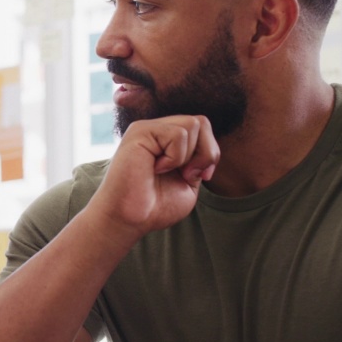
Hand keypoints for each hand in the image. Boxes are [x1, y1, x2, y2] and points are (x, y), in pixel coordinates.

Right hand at [93, 115, 218, 238]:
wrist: (130, 219)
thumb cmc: (154, 207)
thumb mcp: (189, 183)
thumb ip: (201, 161)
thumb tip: (212, 147)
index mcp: (168, 141)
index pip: (203, 128)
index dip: (210, 152)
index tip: (198, 177)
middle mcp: (157, 130)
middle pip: (201, 122)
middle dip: (205, 153)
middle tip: (187, 175)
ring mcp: (148, 129)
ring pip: (191, 124)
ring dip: (188, 156)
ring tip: (167, 172)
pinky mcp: (140, 131)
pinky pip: (177, 134)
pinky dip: (174, 158)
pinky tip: (155, 169)